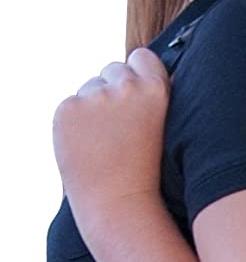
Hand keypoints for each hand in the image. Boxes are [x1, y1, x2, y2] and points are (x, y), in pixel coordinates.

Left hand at [53, 47, 170, 220]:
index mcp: (155, 90)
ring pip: (90, 88)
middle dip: (114, 90)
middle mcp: (125, 87)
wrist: (119, 204)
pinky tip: (87, 145)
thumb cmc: (146, 173)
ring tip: (104, 141)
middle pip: (113, 69)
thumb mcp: (162, 127)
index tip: (137, 95)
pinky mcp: (68, 108)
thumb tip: (131, 72)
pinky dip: (74, 122)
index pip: (142, 57)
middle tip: (120, 127)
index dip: (138, 75)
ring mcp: (94, 97)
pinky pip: (70, 106)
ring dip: (93, 106)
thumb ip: (147, 97)